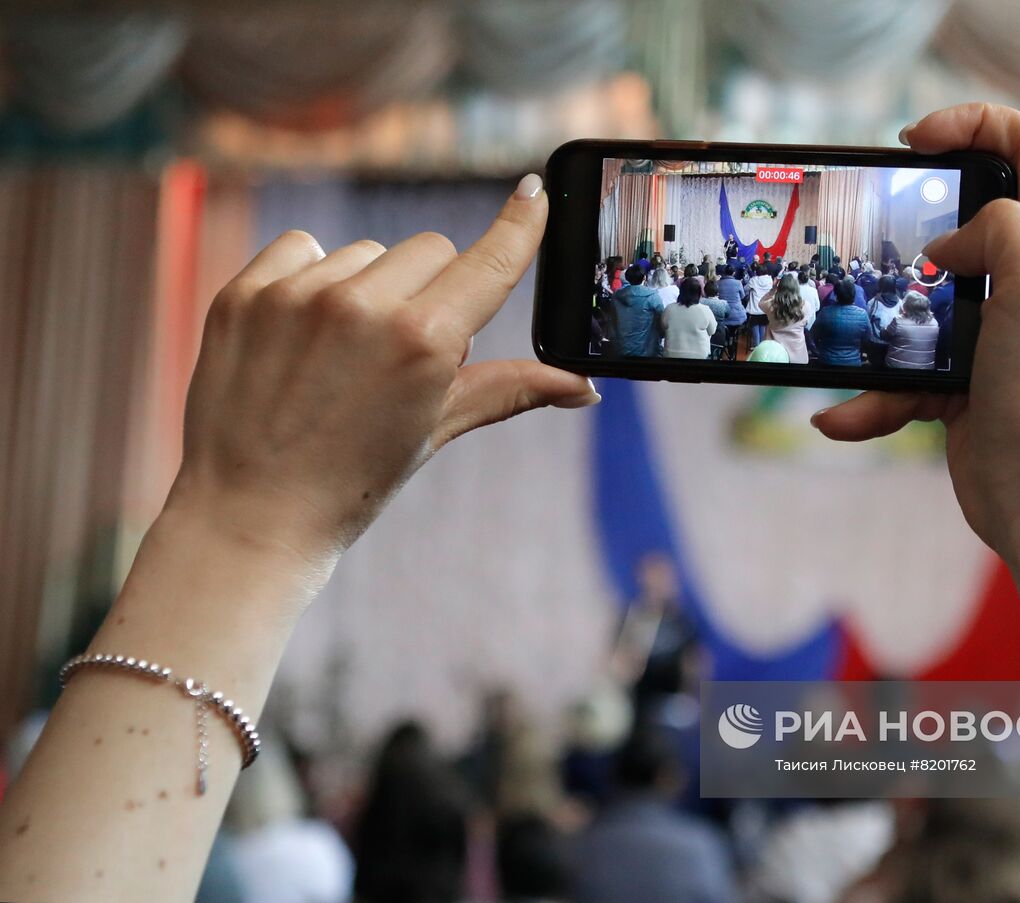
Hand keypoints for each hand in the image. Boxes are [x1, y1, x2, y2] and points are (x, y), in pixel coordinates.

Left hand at [166, 174, 598, 565]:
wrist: (249, 515)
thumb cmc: (352, 481)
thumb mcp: (436, 430)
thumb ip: (510, 390)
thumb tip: (584, 387)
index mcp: (423, 343)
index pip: (489, 261)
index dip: (519, 225)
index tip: (534, 190)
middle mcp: (362, 307)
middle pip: (431, 250)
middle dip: (432, 289)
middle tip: (404, 351)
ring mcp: (297, 296)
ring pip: (365, 253)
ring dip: (368, 288)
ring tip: (341, 355)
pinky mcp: (244, 292)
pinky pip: (301, 248)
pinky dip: (310, 279)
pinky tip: (300, 334)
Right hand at [811, 104, 1019, 556]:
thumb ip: (998, 228)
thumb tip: (950, 245)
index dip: (975, 125)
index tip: (915, 138)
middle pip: (970, 218)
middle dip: (917, 219)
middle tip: (877, 220)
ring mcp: (996, 333)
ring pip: (922, 299)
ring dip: (879, 321)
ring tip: (846, 335)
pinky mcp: (964, 382)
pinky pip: (903, 374)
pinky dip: (870, 396)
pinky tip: (841, 415)